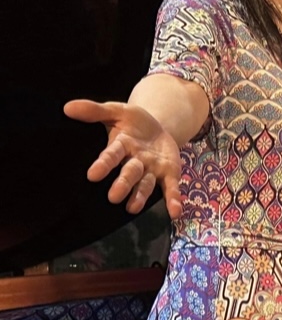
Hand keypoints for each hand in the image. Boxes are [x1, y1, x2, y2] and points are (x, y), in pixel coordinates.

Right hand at [64, 99, 182, 217]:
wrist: (158, 129)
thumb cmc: (133, 122)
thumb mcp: (118, 111)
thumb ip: (95, 110)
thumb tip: (67, 107)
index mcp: (121, 146)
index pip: (111, 155)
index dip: (103, 164)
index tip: (92, 175)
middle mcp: (135, 161)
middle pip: (129, 173)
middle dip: (123, 184)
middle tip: (114, 197)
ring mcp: (151, 169)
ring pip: (145, 184)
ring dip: (140, 195)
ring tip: (133, 208)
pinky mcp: (168, 174)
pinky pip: (171, 188)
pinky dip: (173, 200)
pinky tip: (175, 212)